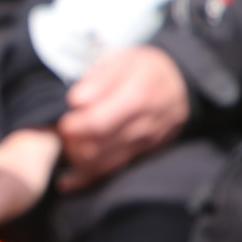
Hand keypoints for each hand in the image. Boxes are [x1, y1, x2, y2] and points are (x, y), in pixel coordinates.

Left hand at [57, 46, 188, 190]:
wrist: (180, 83)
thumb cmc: (142, 68)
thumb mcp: (121, 60)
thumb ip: (97, 80)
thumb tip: (75, 101)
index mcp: (138, 96)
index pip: (98, 123)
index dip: (74, 126)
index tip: (62, 119)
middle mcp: (144, 125)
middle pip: (98, 148)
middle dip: (71, 143)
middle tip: (61, 131)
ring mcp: (144, 144)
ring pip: (103, 165)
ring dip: (76, 159)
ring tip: (67, 144)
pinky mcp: (141, 156)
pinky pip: (111, 173)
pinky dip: (85, 180)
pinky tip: (65, 181)